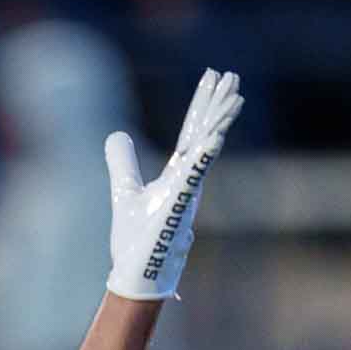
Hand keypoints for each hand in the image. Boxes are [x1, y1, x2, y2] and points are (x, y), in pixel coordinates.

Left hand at [104, 68, 242, 300]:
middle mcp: (187, 180)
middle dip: (216, 104)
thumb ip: (123, 162)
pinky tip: (213, 138)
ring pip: (205, 151)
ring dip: (218, 124)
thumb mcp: (125, 190)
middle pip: (203, 134)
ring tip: (234, 95)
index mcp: (177, 175)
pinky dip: (202, 160)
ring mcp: (185, 193)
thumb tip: (116, 133)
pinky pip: (192, 180)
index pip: (192, 131)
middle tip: (232, 75)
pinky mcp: (176, 208)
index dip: (202, 104)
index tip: (214, 77)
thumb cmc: (137, 239)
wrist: (137, 274)